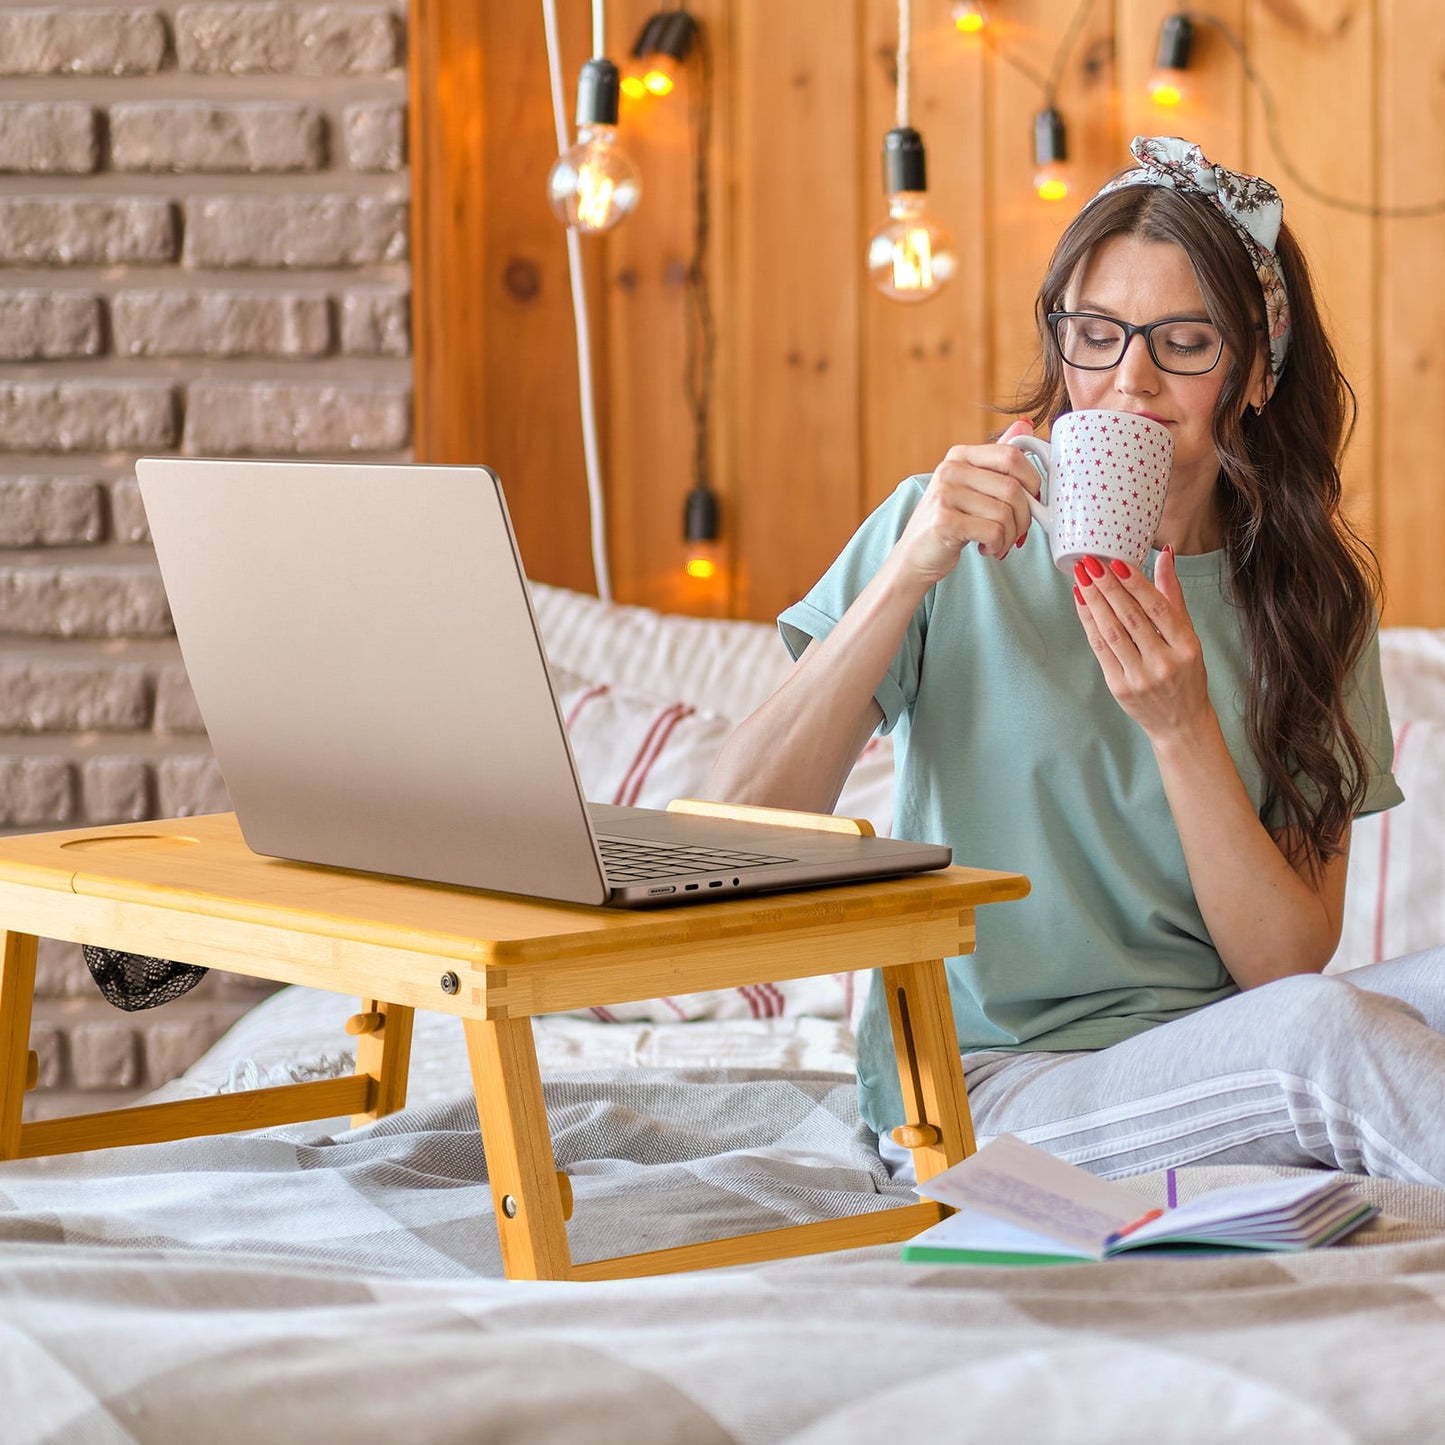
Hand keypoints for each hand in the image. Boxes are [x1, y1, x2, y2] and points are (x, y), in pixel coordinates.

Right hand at [893, 418, 1044, 584]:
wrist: (916, 554)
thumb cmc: (950, 521)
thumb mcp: (972, 487)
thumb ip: (997, 461)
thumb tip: (1025, 423)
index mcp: (960, 456)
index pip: (1011, 455)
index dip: (1032, 481)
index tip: (1030, 501)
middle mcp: (950, 470)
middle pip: (1012, 488)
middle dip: (1024, 517)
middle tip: (1017, 531)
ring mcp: (944, 494)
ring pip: (1005, 513)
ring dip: (1010, 535)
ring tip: (999, 542)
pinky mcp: (944, 521)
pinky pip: (993, 531)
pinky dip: (997, 545)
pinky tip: (987, 548)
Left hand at [1071, 545, 1211, 740]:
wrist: (1180, 723)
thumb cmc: (1186, 673)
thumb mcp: (1188, 636)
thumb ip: (1172, 596)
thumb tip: (1165, 556)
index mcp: (1186, 646)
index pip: (1157, 608)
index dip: (1135, 584)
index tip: (1116, 562)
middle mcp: (1164, 662)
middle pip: (1130, 618)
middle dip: (1107, 587)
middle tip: (1090, 563)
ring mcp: (1140, 677)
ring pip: (1112, 633)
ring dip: (1093, 602)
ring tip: (1080, 578)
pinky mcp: (1120, 687)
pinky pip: (1100, 649)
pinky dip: (1089, 624)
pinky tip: (1082, 603)